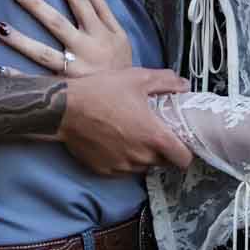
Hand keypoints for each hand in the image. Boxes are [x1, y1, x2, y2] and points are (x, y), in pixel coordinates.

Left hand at [0, 0, 133, 77]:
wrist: (127, 102)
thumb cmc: (120, 63)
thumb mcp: (119, 34)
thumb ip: (103, 8)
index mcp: (97, 33)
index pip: (79, 1)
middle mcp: (84, 50)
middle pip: (57, 24)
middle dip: (37, 7)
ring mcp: (72, 72)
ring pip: (43, 54)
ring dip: (20, 41)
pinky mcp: (63, 89)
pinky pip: (38, 83)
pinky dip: (19, 78)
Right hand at [57, 67, 192, 173]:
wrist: (64, 109)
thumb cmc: (102, 92)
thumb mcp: (136, 78)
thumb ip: (166, 82)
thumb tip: (184, 85)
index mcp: (155, 137)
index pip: (184, 159)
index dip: (185, 151)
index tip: (178, 140)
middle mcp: (141, 157)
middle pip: (163, 162)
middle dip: (161, 149)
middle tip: (151, 130)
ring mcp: (123, 166)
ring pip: (142, 166)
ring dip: (142, 154)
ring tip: (130, 134)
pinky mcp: (106, 171)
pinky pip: (123, 168)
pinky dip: (122, 158)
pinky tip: (113, 140)